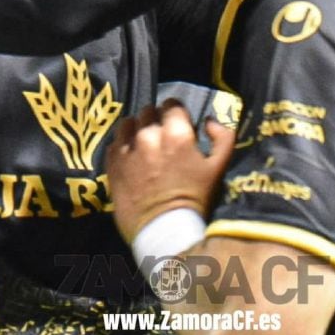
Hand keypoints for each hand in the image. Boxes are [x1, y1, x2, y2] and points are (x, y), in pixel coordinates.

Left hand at [105, 101, 234, 243]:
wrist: (164, 230)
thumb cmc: (195, 199)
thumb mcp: (219, 167)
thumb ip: (223, 137)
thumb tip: (209, 120)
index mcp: (176, 133)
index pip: (172, 104)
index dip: (177, 114)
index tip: (179, 126)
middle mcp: (149, 134)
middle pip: (149, 111)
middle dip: (157, 120)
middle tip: (163, 138)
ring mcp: (127, 147)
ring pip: (129, 122)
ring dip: (137, 129)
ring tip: (144, 145)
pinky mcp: (112, 161)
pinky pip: (115, 141)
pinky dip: (123, 145)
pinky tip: (132, 158)